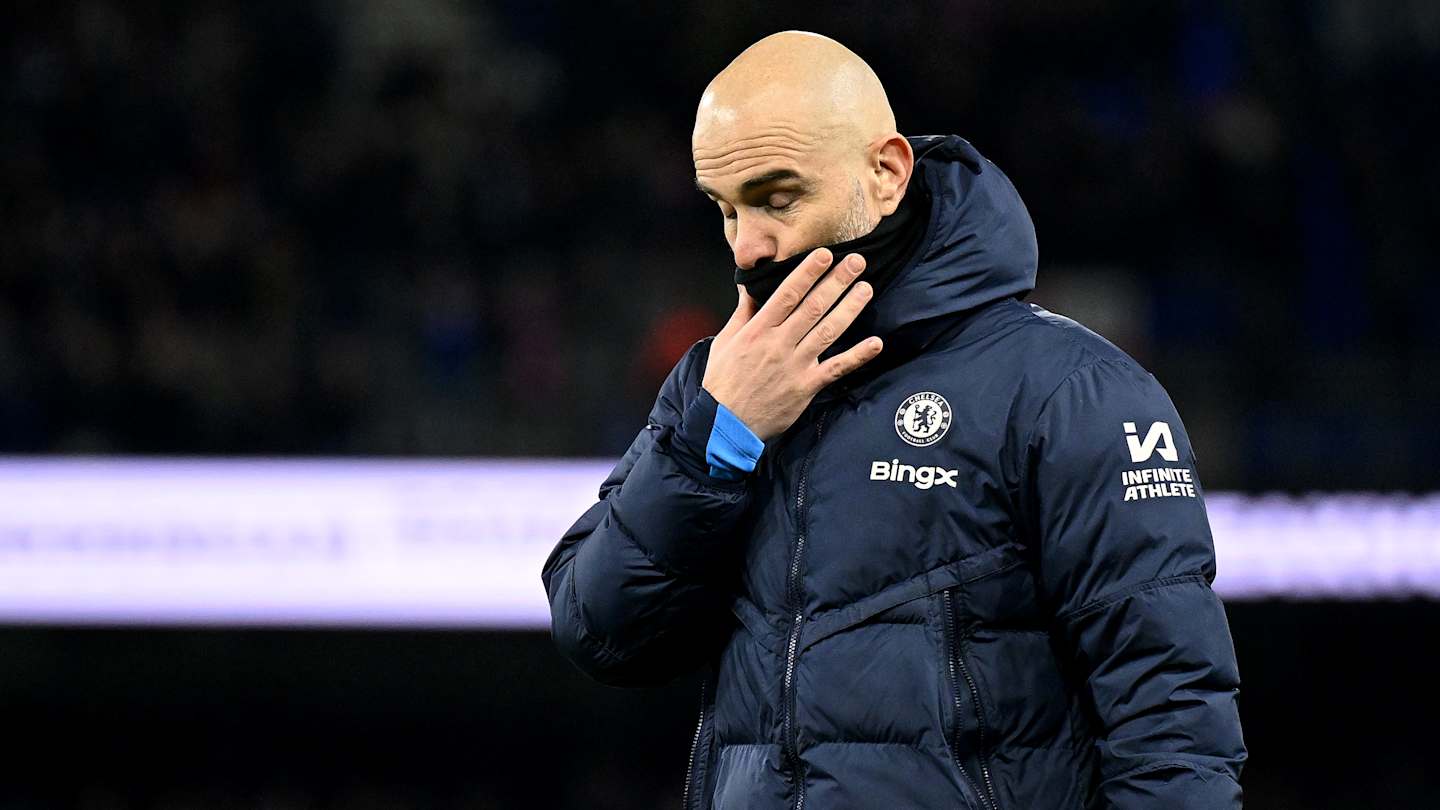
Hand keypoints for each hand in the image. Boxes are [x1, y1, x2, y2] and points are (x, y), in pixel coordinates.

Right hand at [701, 248, 883, 440]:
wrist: (724, 423)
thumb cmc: (722, 381)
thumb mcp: (725, 341)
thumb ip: (742, 313)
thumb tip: (749, 286)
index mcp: (758, 331)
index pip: (787, 295)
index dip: (808, 273)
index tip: (825, 254)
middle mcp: (779, 344)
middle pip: (813, 307)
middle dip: (836, 282)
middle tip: (857, 261)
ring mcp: (795, 366)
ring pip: (827, 331)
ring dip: (849, 309)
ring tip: (866, 289)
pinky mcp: (806, 388)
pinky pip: (835, 369)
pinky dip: (856, 356)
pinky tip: (875, 343)